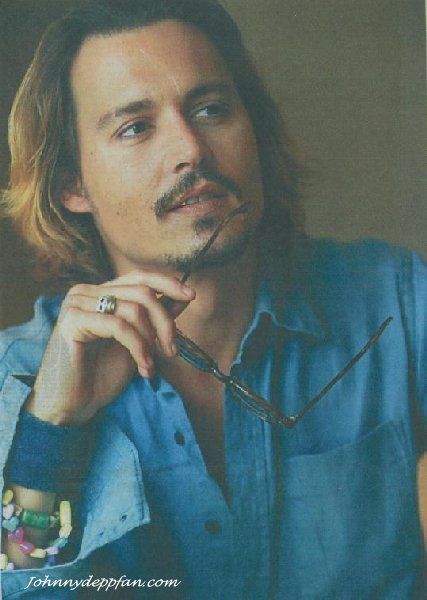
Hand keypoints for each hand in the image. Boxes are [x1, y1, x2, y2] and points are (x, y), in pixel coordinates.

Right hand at [25, 270, 194, 425]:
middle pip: (142, 292)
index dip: (167, 283)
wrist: (71, 406)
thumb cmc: (100, 376)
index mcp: (101, 293)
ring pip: (133, 309)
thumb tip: (184, 296)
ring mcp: (77, 304)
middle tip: (172, 351)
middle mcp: (87, 292)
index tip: (190, 296)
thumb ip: (155, 318)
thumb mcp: (137, 343)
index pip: (139, 277)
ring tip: (151, 366)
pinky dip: (138, 347)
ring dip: (151, 341)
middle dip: (165, 322)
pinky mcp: (72, 320)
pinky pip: (118, 326)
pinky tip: (143, 368)